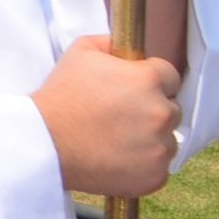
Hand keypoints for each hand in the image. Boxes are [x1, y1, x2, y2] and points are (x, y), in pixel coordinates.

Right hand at [32, 35, 179, 196]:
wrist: (46, 141)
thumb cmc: (62, 95)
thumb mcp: (80, 51)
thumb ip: (111, 43)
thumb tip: (126, 48)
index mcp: (147, 80)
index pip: (171, 75)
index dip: (152, 79)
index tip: (135, 88)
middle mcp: (161, 113)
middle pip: (172, 108)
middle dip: (152, 108)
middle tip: (121, 113)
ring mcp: (160, 147)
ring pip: (168, 139)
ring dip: (150, 137)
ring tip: (117, 137)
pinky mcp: (155, 175)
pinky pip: (160, 166)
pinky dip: (144, 163)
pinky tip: (118, 155)